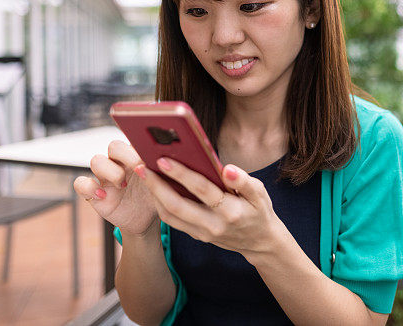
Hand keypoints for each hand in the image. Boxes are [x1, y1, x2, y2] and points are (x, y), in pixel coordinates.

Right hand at [73, 140, 159, 236]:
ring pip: (96, 160)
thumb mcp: (165, 184)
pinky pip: (80, 183)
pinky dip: (88, 187)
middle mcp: (119, 162)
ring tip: (123, 185)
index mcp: (137, 155)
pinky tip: (103, 195)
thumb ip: (166, 171)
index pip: (133, 139)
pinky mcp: (93, 193)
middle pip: (113, 146)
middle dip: (126, 155)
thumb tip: (175, 159)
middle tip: (139, 170)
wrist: (147, 219)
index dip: (139, 146)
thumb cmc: (157, 196)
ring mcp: (105, 177)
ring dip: (110, 171)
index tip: (149, 158)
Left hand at [137, 157, 285, 259]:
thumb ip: (244, 181)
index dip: (182, 174)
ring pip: (170, 215)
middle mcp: (214, 224)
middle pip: (178, 205)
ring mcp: (203, 233)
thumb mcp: (260, 193)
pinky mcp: (197, 236)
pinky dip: (160, 204)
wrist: (260, 242)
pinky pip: (172, 221)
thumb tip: (227, 169)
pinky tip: (154, 188)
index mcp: (231, 211)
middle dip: (157, 184)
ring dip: (154, 194)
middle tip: (142, 165)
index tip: (163, 159)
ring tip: (143, 173)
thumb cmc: (259, 210)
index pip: (202, 190)